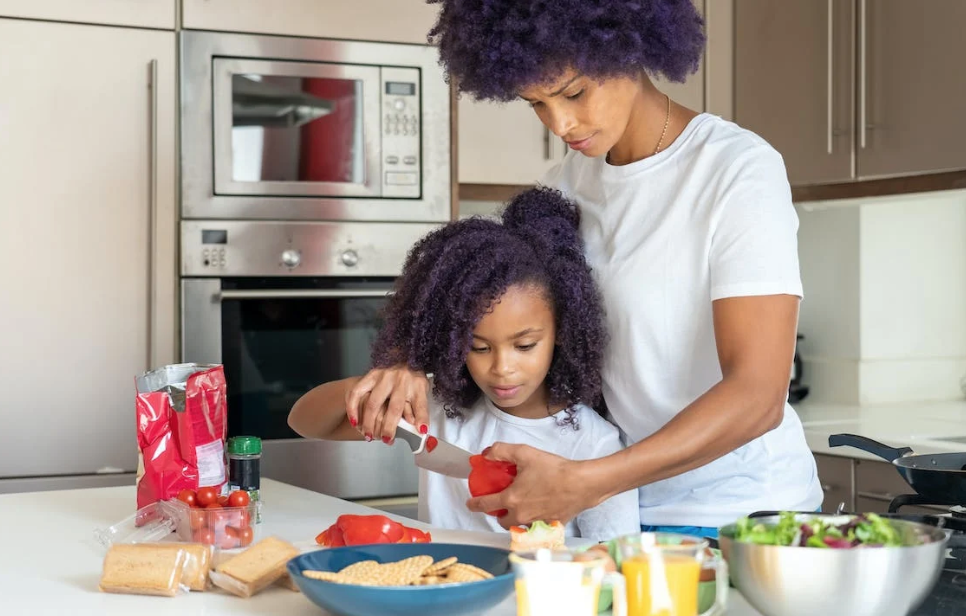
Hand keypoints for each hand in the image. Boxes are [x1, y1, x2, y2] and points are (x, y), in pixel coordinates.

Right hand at [345, 366, 428, 443]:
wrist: (402, 355)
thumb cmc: (412, 378)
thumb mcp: (422, 391)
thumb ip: (419, 410)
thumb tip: (419, 428)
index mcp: (417, 384)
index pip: (420, 404)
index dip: (421, 419)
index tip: (421, 430)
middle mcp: (400, 380)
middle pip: (394, 407)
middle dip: (389, 427)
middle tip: (386, 440)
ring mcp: (383, 377)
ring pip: (373, 403)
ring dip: (369, 422)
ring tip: (368, 436)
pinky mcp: (370, 375)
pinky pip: (357, 393)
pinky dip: (353, 408)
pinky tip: (354, 421)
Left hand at [465, 443, 597, 527]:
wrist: (582, 483)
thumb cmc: (555, 470)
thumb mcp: (525, 453)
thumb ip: (502, 451)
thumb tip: (487, 453)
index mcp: (511, 499)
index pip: (485, 505)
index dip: (474, 504)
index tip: (470, 504)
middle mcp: (521, 515)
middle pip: (501, 521)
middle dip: (498, 514)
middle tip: (501, 504)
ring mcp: (536, 523)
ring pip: (519, 526)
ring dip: (515, 519)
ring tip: (520, 507)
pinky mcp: (551, 526)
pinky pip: (537, 528)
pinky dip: (534, 521)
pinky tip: (540, 509)